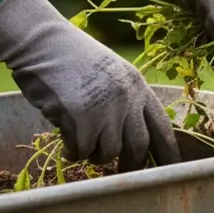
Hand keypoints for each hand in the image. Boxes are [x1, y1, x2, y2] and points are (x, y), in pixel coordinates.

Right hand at [0, 0, 180, 171]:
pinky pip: (82, 150)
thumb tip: (133, 138)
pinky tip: (68, 148)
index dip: (168, 152)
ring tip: (86, 149)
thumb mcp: (111, 73)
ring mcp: (105, 109)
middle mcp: (127, 99)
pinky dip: (74, 153)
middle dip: (132, 164)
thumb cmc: (71, 58)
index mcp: (138, 87)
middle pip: (139, 146)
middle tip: (124, 171)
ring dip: (96, 156)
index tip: (172, 168)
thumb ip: (126, 100)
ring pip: (109, 152)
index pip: (163, 127)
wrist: (41, 41)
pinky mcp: (81, 118)